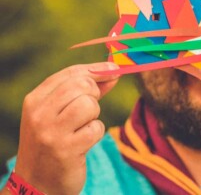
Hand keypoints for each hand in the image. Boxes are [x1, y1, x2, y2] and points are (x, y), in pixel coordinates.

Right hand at [13, 62, 119, 194]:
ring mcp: (51, 132)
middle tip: (88, 110)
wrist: (36, 183)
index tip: (115, 69)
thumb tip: (114, 72)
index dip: (96, 69)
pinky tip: (83, 142)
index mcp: (35, 100)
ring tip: (82, 127)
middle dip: (94, 94)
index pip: (69, 73)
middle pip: (82, 85)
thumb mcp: (59, 113)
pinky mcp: (66, 150)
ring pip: (89, 105)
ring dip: (94, 115)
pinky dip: (96, 133)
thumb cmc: (53, 142)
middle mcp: (40, 114)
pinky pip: (96, 128)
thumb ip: (85, 91)